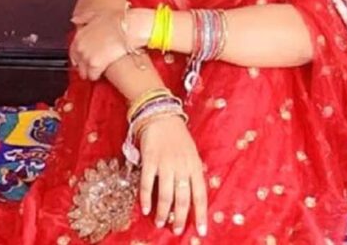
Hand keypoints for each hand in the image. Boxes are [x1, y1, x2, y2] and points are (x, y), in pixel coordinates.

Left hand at [69, 10, 131, 80]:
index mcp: (79, 36)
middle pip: (78, 64)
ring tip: (98, 72)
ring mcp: (86, 57)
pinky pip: (93, 76)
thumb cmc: (115, 20)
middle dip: (84, 66)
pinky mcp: (95, 65)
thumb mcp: (96, 15)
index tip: (83, 61)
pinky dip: (97, 76)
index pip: (73, 52)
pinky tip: (102, 73)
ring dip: (90, 72)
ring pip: (84, 72)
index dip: (79, 58)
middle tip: (93, 66)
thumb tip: (75, 20)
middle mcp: (80, 47)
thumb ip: (83, 18)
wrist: (127, 28)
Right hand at [139, 116, 207, 236]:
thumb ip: (192, 174)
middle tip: (176, 230)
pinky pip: (148, 184)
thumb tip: (192, 198)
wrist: (162, 116)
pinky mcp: (150, 160)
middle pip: (182, 198)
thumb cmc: (178, 137)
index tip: (201, 231)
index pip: (200, 195)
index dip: (200, 214)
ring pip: (166, 195)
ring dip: (163, 212)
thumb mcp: (192, 154)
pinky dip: (146, 199)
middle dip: (179, 218)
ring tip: (160, 223)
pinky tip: (145, 209)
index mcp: (195, 166)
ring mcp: (165, 163)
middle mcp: (182, 166)